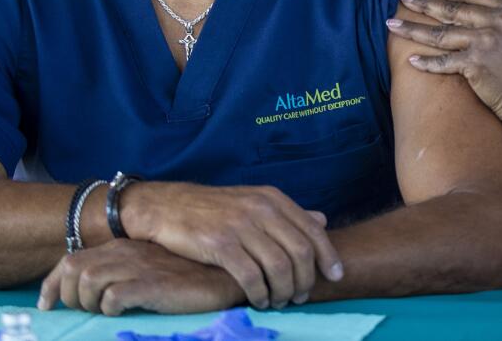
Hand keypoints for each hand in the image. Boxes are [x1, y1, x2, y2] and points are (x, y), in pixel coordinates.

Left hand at [38, 239, 241, 315]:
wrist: (222, 276)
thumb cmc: (186, 277)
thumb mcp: (147, 270)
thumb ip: (122, 273)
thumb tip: (90, 294)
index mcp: (122, 247)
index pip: (72, 260)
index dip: (51, 284)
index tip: (46, 305)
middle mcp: (126, 252)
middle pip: (74, 270)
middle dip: (69, 296)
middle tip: (82, 313)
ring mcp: (139, 267)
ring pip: (88, 281)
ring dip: (87, 303)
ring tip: (103, 312)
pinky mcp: (152, 284)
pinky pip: (113, 297)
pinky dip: (109, 309)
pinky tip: (122, 312)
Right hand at [119, 182, 342, 308]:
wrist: (166, 207)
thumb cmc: (213, 209)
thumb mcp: (254, 202)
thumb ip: (287, 214)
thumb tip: (322, 220)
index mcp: (272, 198)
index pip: (312, 229)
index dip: (328, 256)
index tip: (335, 276)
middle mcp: (261, 209)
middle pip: (300, 251)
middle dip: (305, 280)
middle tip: (300, 297)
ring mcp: (240, 226)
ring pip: (279, 266)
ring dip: (284, 291)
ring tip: (279, 302)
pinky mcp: (220, 244)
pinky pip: (251, 276)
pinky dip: (260, 293)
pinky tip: (259, 301)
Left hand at [387, 0, 501, 125]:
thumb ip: (500, 20)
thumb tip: (471, 11)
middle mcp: (499, 21)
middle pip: (452, 8)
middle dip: (424, 2)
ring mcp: (486, 41)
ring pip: (440, 32)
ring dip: (413, 29)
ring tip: (393, 24)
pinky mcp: (475, 64)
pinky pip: (443, 61)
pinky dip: (426, 62)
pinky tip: (411, 60)